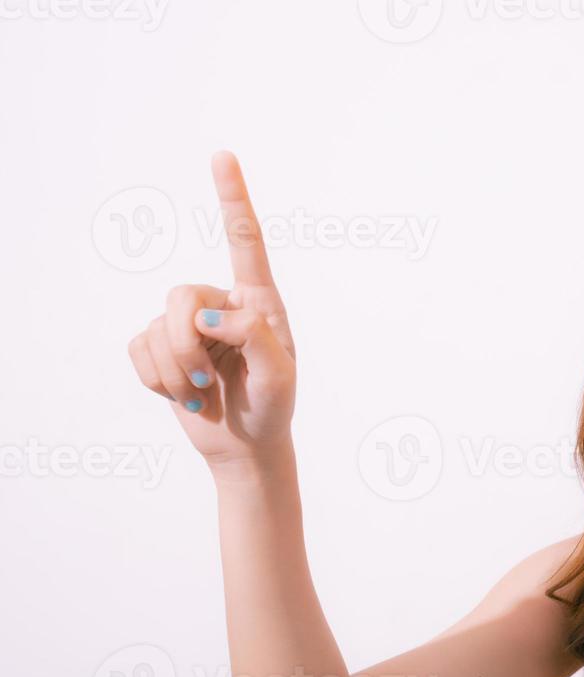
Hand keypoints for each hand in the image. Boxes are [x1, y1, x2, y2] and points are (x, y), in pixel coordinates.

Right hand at [126, 150, 297, 468]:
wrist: (246, 447)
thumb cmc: (272, 407)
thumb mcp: (279, 376)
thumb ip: (254, 336)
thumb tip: (210, 316)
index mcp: (259, 303)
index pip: (245, 243)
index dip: (232, 198)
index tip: (223, 156)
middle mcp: (222, 304)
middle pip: (181, 297)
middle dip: (186, 344)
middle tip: (206, 381)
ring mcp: (189, 325)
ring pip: (157, 327)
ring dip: (175, 370)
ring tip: (201, 394)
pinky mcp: (161, 347)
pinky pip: (139, 349)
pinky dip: (157, 380)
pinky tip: (184, 396)